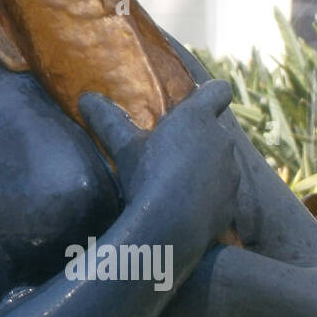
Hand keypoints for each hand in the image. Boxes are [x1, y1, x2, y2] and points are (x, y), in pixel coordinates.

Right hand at [79, 80, 239, 255]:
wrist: (170, 226)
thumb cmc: (146, 175)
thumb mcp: (122, 146)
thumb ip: (106, 119)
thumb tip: (85, 98)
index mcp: (197, 118)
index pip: (219, 90)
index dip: (211, 93)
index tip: (194, 103)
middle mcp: (222, 140)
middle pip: (216, 129)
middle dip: (199, 136)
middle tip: (170, 149)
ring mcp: (231, 172)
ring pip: (221, 161)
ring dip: (205, 165)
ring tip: (176, 181)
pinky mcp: (232, 202)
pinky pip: (222, 191)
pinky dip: (208, 194)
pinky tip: (185, 206)